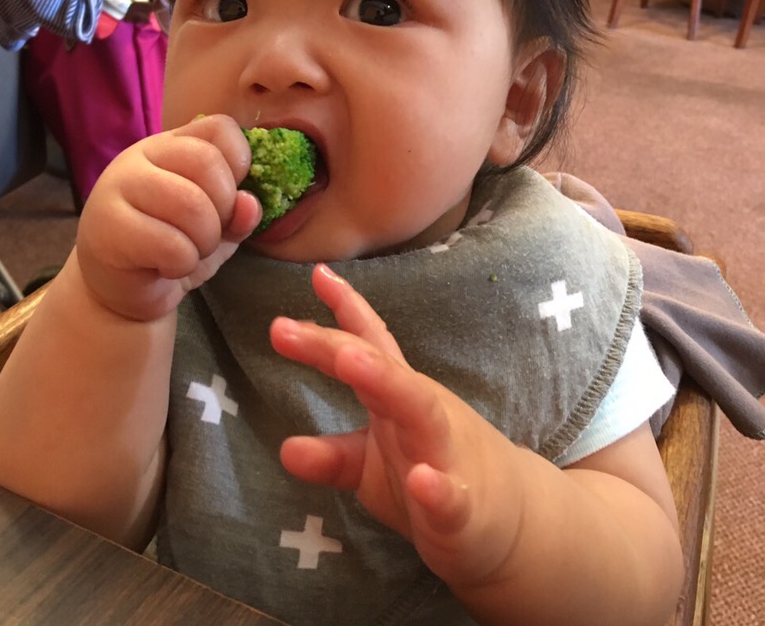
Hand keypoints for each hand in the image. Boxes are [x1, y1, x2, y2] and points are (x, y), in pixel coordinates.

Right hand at [76, 114, 260, 320]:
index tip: (229, 198)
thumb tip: (249, 204)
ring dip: (204, 240)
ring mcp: (120, 186)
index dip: (239, 163)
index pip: (219, 128)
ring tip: (189, 253)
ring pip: (191, 203)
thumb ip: (239, 212)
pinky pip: (170, 244)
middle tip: (209, 234)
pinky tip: (166, 267)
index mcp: (172, 145)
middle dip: (224, 209)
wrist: (119, 291)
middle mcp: (142, 155)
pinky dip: (182, 263)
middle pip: (207, 162)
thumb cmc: (170, 248)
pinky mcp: (109, 228)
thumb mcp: (218, 226)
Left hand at [270, 264, 522, 592]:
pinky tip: (422, 482)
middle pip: (381, 369)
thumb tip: (285, 449)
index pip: (370, 344)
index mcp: (399, 397)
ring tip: (349, 360)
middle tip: (283, 327)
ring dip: (384, 382)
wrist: (513, 524)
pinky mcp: (462, 507)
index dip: (344, 308)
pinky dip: (437, 489)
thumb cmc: (435, 477)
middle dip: (336, 346)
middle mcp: (422, 412)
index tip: (316, 272)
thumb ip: (332, 454)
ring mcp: (445, 455)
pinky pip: (450, 496)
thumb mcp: (373, 465)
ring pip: (418, 411)